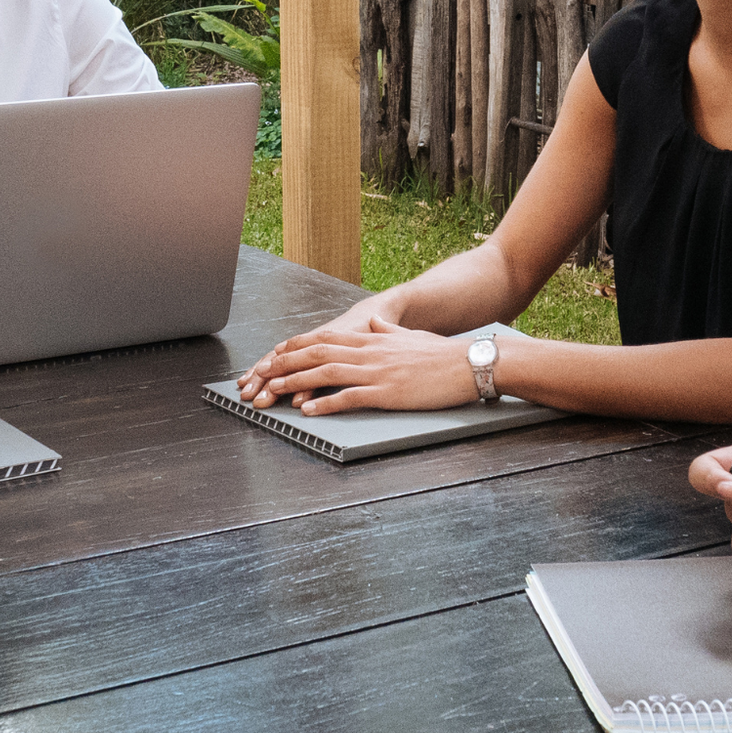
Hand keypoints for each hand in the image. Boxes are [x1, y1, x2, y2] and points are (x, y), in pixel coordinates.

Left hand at [234, 315, 477, 413]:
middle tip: (263, 372)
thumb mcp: (411, 336)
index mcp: (373, 340)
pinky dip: (326, 403)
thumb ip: (388, 331)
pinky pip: (350, 397)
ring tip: (274, 391)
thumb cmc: (443, 354)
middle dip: (286, 363)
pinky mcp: (387, 391)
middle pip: (318, 353)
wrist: (468, 363)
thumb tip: (374, 322)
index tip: (277, 351)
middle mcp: (370, 352)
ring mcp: (377, 371)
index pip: (326, 338)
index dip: (298, 345)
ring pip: (326, 373)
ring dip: (296, 382)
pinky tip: (308, 410)